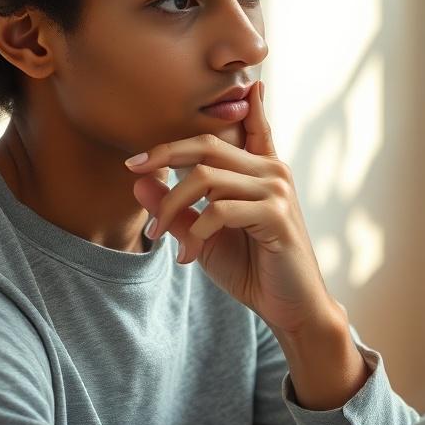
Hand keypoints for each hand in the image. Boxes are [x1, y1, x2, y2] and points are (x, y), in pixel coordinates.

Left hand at [124, 81, 335, 335]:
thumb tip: (139, 182)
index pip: (237, 126)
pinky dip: (194, 233)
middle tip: (133, 168)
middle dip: (165, 154)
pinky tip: (186, 257)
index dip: (203, 116)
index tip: (168, 121)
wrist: (290, 308)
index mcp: (260, 169)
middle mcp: (272, 170)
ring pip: (207, 177)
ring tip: (156, 235)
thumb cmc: (250, 268)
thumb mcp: (203, 235)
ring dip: (172, 205)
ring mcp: (277, 190)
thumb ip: (177, 209)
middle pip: (208, 145)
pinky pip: (220, 210)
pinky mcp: (277, 215)